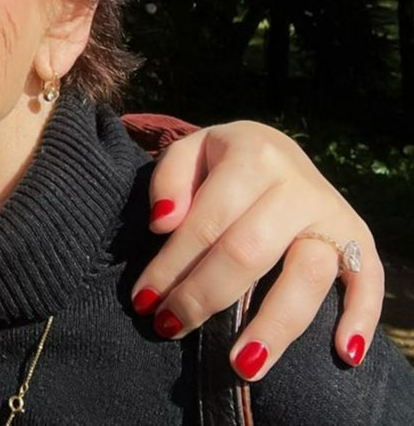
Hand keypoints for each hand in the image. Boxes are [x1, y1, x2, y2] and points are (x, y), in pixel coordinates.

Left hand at [132, 120, 381, 378]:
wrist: (276, 149)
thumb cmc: (223, 162)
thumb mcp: (190, 151)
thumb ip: (169, 179)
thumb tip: (163, 224)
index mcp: (253, 157)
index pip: (206, 222)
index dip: (171, 266)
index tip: (144, 302)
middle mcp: (298, 186)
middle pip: (249, 253)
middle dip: (204, 298)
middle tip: (171, 327)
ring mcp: (334, 216)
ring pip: (307, 276)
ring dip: (273, 326)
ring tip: (242, 364)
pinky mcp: (361, 239)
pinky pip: (369, 282)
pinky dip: (361, 318)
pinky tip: (343, 352)